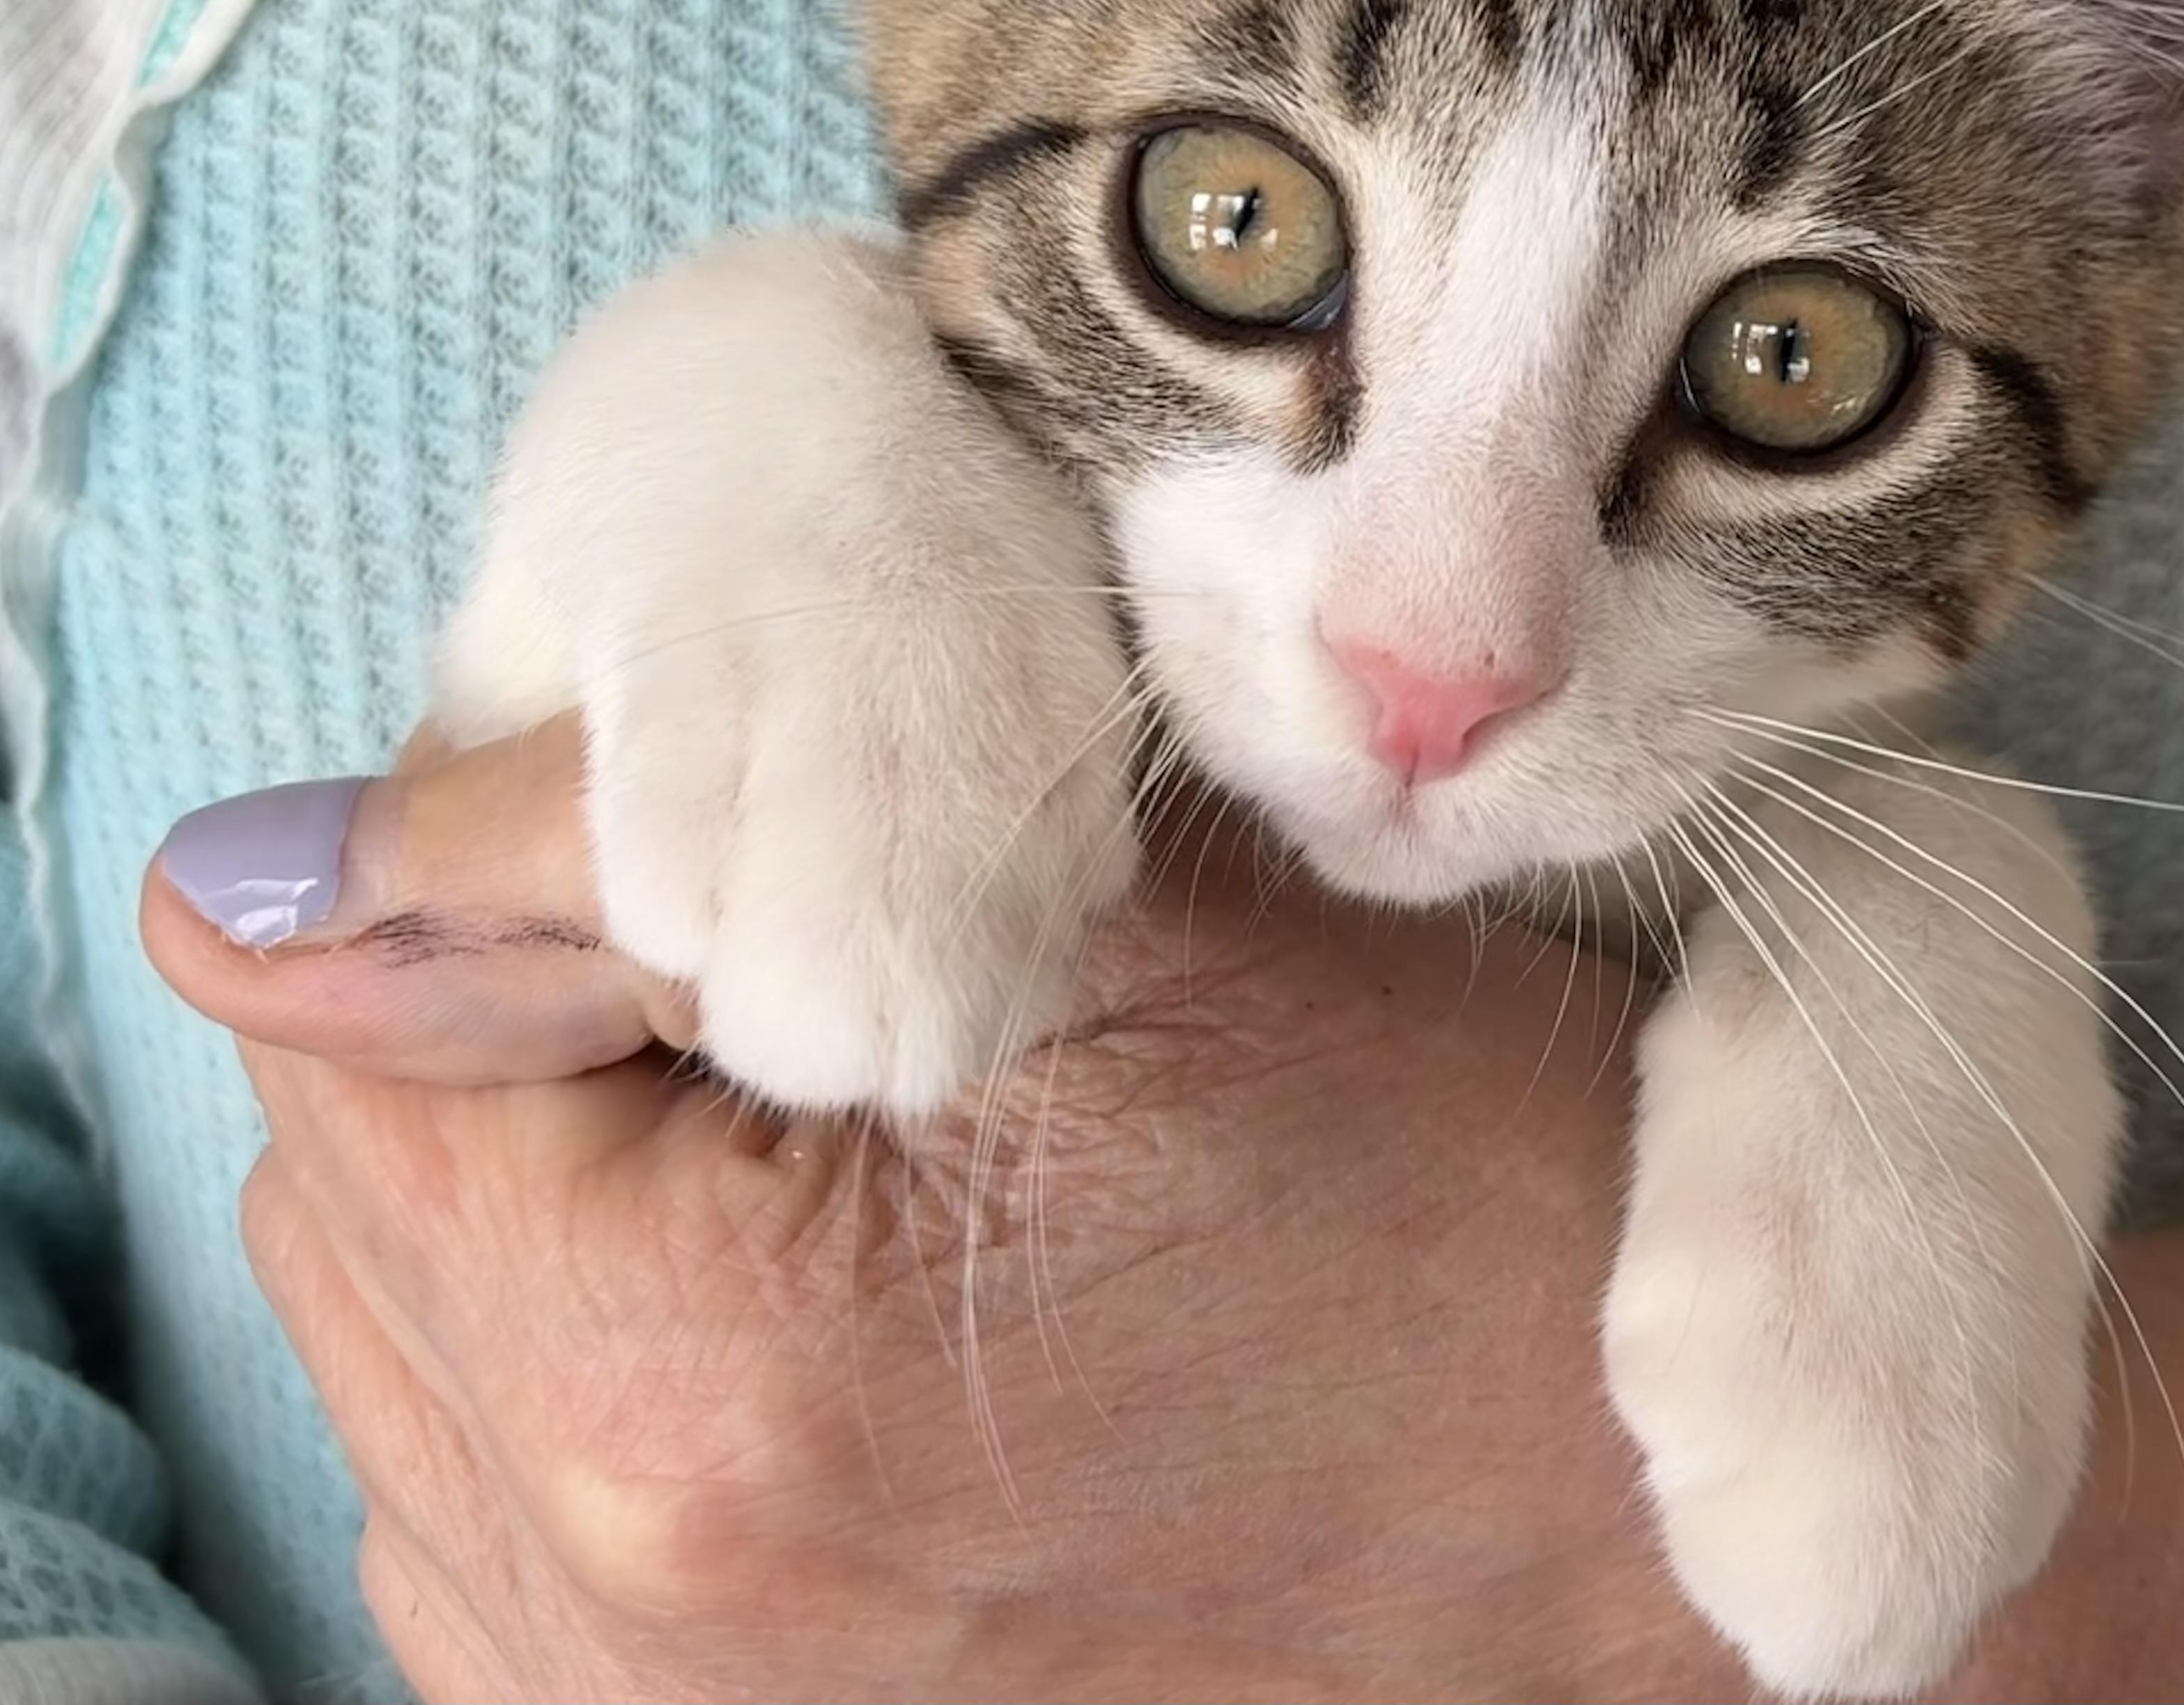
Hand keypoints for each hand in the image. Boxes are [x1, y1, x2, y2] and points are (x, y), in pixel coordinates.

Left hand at [145, 721, 1724, 1703]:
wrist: (1639, 1523)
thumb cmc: (1463, 1194)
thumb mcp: (1145, 931)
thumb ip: (710, 837)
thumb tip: (295, 868)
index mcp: (699, 1365)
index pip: (363, 1002)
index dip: (532, 852)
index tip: (732, 824)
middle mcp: (621, 1608)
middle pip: (365, 1178)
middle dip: (525, 1023)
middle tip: (808, 968)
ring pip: (416, 1342)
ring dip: (556, 1196)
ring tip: (836, 1147)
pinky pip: (488, 1521)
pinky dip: (591, 1377)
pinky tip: (809, 1314)